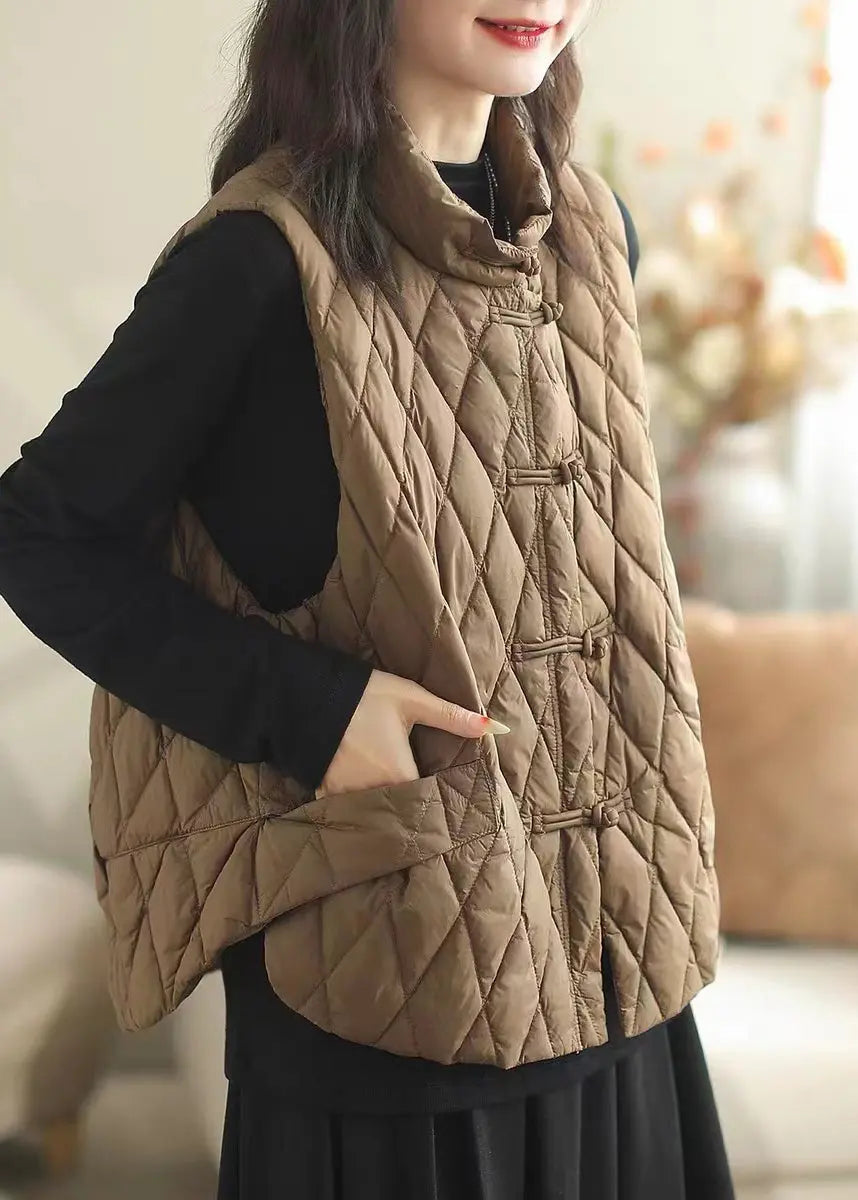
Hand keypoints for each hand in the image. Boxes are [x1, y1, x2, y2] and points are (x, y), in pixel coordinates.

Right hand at [313, 669, 508, 798]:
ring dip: (383, 807)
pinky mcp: (324, 791)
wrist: (306, 694)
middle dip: (410, 808)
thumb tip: (495, 727)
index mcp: (399, 774)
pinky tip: (360, 797)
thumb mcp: (412, 700)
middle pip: (400, 809)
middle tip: (420, 804)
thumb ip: (451, 717)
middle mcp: (374, 792)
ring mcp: (346, 794)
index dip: (436, 801)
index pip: (426, 800)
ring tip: (393, 802)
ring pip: (373, 810)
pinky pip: (344, 807)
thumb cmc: (365, 696)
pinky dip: (353, 805)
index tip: (444, 801)